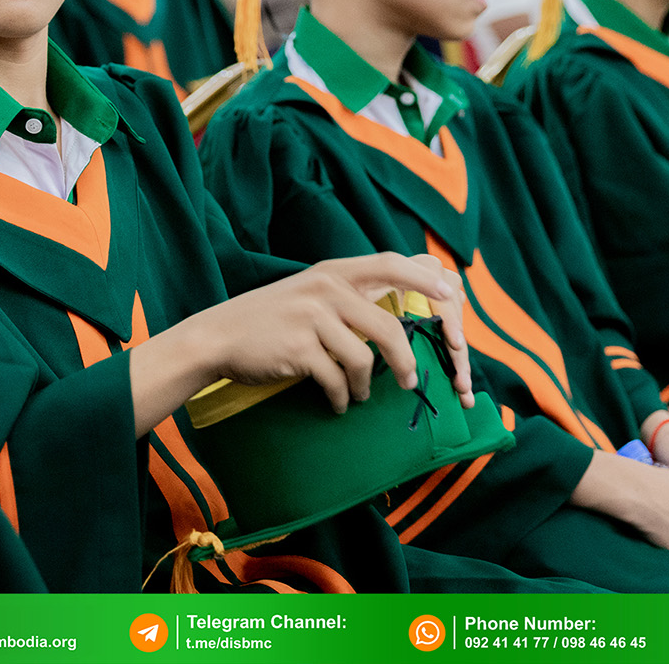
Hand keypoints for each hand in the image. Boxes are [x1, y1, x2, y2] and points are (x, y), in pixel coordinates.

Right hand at [133, 252, 469, 437]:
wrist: (218, 336)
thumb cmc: (269, 319)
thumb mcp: (309, 292)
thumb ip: (346, 296)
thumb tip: (393, 311)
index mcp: (332, 271)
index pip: (389, 263)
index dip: (423, 277)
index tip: (450, 292)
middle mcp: (325, 288)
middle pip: (388, 326)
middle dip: (405, 360)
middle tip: (410, 381)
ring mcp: (311, 318)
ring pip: (363, 359)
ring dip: (366, 386)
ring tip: (358, 395)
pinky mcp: (298, 349)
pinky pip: (336, 381)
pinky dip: (340, 398)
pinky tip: (336, 403)